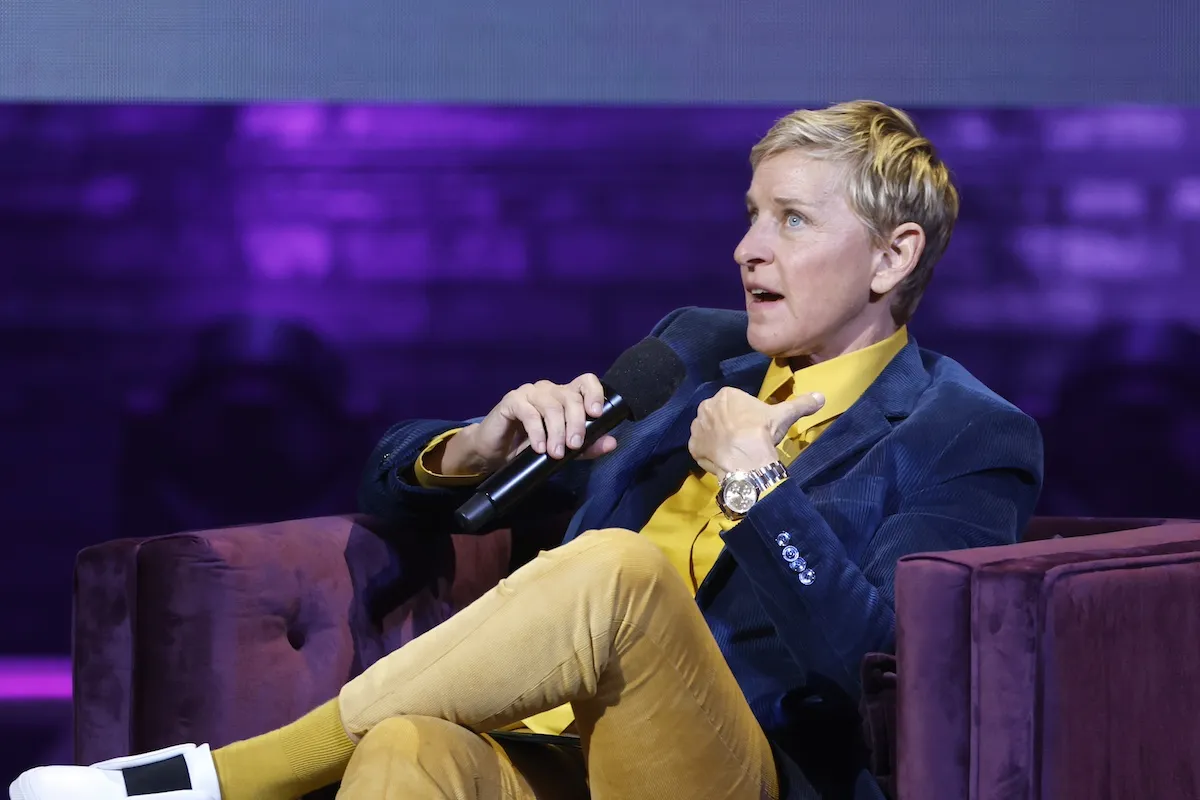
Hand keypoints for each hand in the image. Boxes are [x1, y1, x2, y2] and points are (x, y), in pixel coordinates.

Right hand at [440, 373, 618, 474]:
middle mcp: (550, 389)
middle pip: (570, 397)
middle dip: (576, 423)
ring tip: (556, 453)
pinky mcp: (512, 400)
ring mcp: (530, 392)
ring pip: (551, 406)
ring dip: (556, 431)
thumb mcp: (565, 450)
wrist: (496, 453)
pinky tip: (538, 448)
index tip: (596, 414)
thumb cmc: (531, 447)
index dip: (594, 393)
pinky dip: (537, 432)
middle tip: (574, 445)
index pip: (586, 382)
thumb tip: (612, 443)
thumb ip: (588, 447)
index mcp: (565, 396)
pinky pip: (529, 412)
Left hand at [688, 387, 824, 477]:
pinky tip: (723, 458)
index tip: (754, 426)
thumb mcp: (784, 415)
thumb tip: (821, 396)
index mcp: (726, 395)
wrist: (746, 460)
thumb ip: (801, 404)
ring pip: (707, 430)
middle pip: (719, 415)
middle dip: (728, 425)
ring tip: (733, 450)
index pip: (734, 402)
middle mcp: (706, 406)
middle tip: (743, 439)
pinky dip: (709, 452)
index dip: (744, 415)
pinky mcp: (692, 447)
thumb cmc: (762, 432)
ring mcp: (697, 427)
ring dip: (716, 438)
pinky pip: (700, 447)